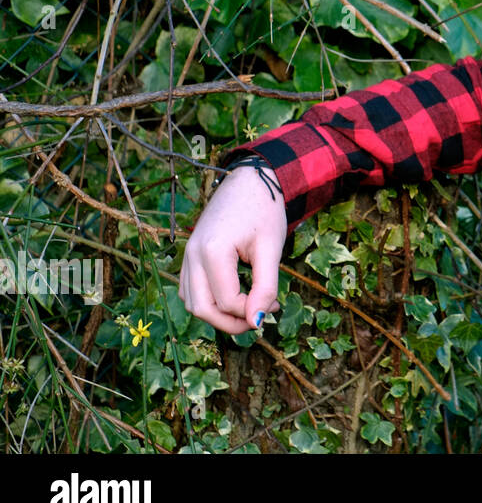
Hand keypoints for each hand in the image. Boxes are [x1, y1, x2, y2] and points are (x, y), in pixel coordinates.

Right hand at [179, 163, 286, 334]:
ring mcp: (186, 255)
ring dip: (219, 314)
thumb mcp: (271, 249)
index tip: (274, 306)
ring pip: (192, 303)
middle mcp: (192, 255)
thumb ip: (265, 286)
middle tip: (259, 319)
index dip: (251, 312)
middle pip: (201, 309)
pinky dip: (209, 301)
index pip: (226, 302)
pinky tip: (234, 296)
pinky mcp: (189, 255)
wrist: (251, 180)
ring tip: (249, 307)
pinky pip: (190, 290)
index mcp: (212, 251)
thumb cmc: (265, 210)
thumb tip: (256, 322)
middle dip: (231, 322)